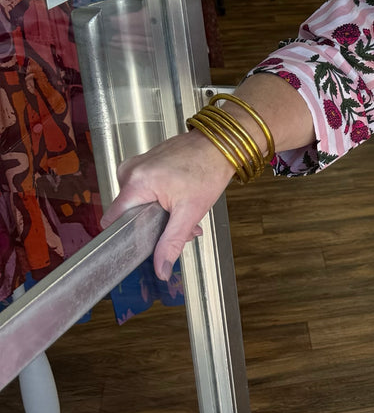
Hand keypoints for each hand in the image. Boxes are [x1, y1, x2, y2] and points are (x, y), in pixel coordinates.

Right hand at [100, 130, 235, 280]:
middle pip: (130, 214)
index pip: (112, 219)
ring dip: (162, 214)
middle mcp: (130, 171)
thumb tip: (161, 269)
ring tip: (184, 212)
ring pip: (139, 203)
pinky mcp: (144, 164)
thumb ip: (171, 243)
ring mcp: (136, 165)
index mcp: (135, 182)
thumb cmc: (208, 170)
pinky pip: (144, 190)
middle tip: (181, 227)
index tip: (142, 242)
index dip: (125, 236)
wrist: (221, 144)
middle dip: (155, 226)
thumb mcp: (190, 213)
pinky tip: (180, 200)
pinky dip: (161, 200)